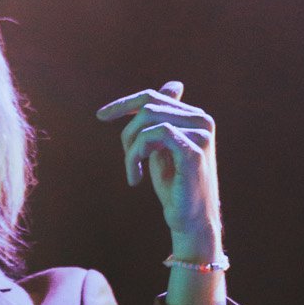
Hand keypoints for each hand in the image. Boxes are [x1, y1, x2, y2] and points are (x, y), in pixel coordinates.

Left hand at [96, 79, 221, 256]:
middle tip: (128, 161)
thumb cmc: (175, 184)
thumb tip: (174, 85)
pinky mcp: (194, 151)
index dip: (124, 103)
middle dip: (128, 133)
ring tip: (132, 172)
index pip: (153, 97)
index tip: (101, 116)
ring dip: (131, 149)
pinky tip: (136, 177)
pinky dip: (136, 155)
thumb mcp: (164, 145)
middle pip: (148, 107)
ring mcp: (201, 135)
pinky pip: (155, 135)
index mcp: (196, 116)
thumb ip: (165, 118)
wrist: (190, 220)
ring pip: (148, 121)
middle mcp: (202, 121)